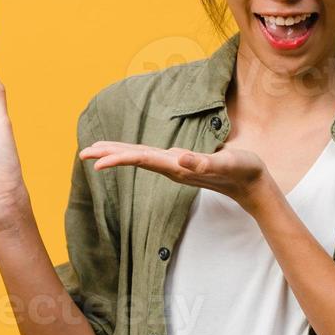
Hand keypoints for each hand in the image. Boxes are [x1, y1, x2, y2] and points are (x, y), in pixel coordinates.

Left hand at [78, 140, 272, 212]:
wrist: (252, 183)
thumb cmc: (242, 170)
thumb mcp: (227, 162)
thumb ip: (205, 161)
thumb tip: (181, 160)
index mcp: (178, 167)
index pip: (141, 160)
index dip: (118, 159)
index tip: (96, 163)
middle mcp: (172, 167)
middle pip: (134, 159)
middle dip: (108, 155)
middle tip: (83, 154)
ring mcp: (174, 165)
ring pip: (139, 157)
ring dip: (117, 153)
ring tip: (94, 151)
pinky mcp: (179, 162)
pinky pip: (149, 156)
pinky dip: (132, 151)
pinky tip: (124, 151)